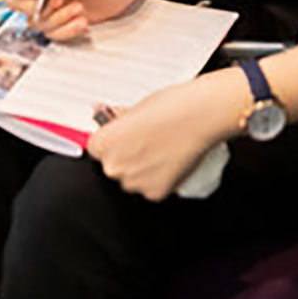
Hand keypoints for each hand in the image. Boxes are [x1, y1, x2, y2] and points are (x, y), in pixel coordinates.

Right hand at [0, 0, 146, 39]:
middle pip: (15, 1)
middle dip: (37, 6)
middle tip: (59, 0)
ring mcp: (48, 2)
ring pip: (33, 21)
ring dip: (56, 19)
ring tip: (78, 8)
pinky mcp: (58, 19)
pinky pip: (49, 33)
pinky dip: (65, 30)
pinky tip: (81, 20)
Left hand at [87, 73, 241, 200]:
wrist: (202, 116)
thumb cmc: (173, 105)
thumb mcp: (137, 106)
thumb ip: (118, 118)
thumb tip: (105, 115)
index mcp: (106, 143)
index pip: (94, 147)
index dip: (110, 139)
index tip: (121, 135)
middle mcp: (116, 167)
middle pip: (112, 164)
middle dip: (125, 154)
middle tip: (146, 139)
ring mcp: (135, 183)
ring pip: (132, 178)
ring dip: (141, 168)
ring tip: (161, 147)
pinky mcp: (155, 193)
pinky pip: (150, 187)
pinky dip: (158, 177)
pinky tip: (170, 159)